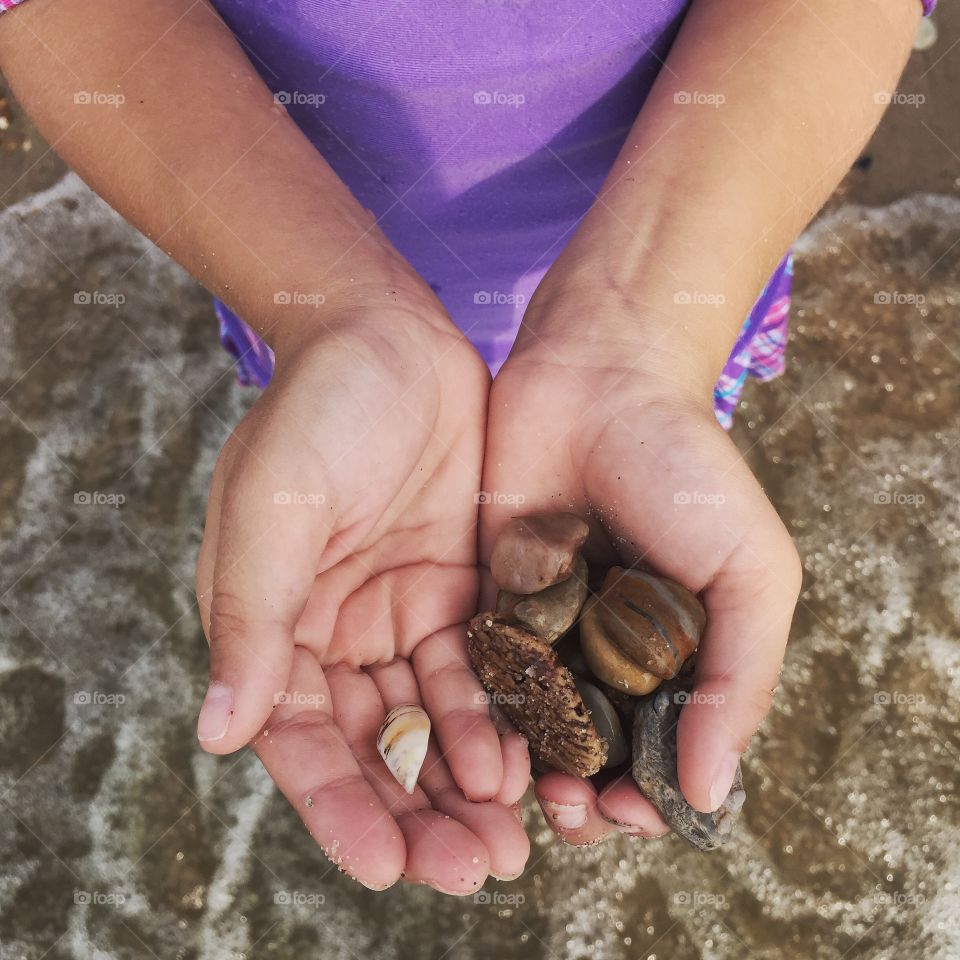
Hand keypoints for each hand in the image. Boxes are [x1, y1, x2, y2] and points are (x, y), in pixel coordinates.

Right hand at [195, 296, 529, 890]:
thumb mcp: (275, 509)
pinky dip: (498, 717)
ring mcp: (400, 614)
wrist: (389, 340)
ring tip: (506, 838)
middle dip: (416, 813)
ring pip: (432, 721)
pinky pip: (479, 671)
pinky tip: (526, 759)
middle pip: (376, 747)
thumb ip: (254, 619)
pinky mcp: (459, 589)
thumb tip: (222, 732)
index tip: (384, 866)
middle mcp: (337, 633)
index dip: (339, 808)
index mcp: (277, 626)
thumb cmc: (316, 414)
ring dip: (465, 780)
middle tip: (468, 870)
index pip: (303, 741)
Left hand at [480, 292, 800, 844]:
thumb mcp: (750, 571)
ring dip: (523, 772)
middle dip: (581, 796)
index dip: (647, 797)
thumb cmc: (688, 470)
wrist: (598, 380)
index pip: (663, 756)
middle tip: (567, 808)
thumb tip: (711, 793)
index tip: (628, 810)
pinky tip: (469, 743)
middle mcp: (609, 657)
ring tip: (515, 790)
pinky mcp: (490, 602)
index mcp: (678, 659)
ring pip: (531, 730)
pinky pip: (480, 674)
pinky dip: (477, 716)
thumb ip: (741, 677)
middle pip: (592, 755)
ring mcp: (546, 632)